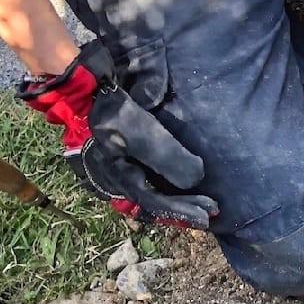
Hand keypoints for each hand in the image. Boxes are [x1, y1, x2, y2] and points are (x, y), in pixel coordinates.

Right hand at [19, 41, 218, 227]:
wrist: (91, 89)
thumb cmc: (117, 111)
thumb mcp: (143, 133)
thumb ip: (166, 157)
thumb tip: (194, 180)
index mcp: (118, 177)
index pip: (154, 202)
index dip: (181, 210)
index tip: (208, 214)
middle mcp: (116, 179)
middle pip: (152, 202)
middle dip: (183, 208)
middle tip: (212, 212)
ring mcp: (118, 169)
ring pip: (149, 193)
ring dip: (176, 200)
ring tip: (200, 204)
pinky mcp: (123, 159)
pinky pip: (147, 181)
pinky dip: (165, 187)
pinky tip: (179, 186)